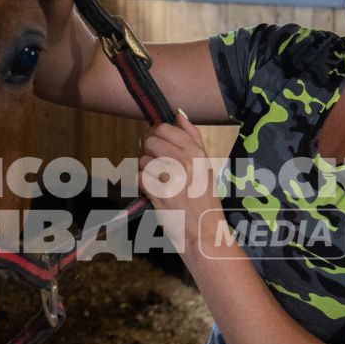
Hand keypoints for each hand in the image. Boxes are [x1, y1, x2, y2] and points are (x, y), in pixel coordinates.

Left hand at [141, 110, 225, 258]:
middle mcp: (184, 161)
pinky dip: (142, 185)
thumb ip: (192, 138)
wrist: (204, 229)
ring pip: (143, 160)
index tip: (157, 143)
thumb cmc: (204, 198)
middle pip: (150, 141)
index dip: (156, 134)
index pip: (166, 127)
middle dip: (148, 151)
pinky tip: (153, 191)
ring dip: (145, 170)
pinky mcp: (158, 192)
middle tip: (155, 164)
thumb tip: (178, 113)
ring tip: (158, 181)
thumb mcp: (206, 164)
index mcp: (197, 152)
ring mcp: (171, 176)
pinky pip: (139, 177)